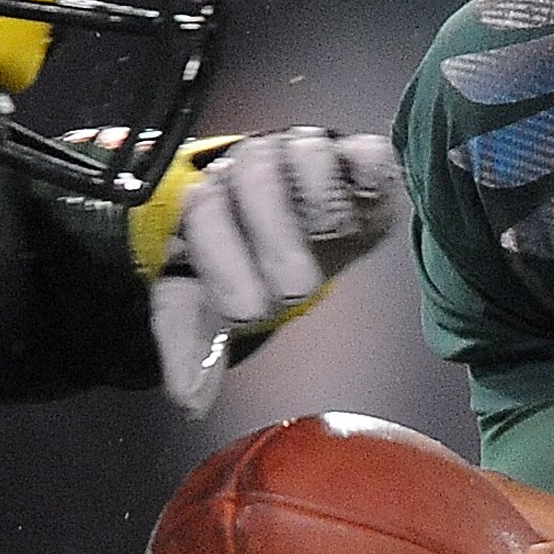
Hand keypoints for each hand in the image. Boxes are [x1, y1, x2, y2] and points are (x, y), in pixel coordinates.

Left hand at [150, 127, 406, 414]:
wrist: (309, 233)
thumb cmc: (256, 270)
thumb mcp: (221, 309)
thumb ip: (198, 348)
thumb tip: (189, 403)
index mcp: (212, 205)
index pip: (205, 216)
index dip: (224, 262)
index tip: (250, 312)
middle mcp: (252, 169)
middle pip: (253, 177)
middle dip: (274, 237)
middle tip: (295, 289)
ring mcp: (303, 155)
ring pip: (304, 152)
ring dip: (318, 201)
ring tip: (330, 236)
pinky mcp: (356, 156)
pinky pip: (360, 149)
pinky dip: (364, 169)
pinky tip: (364, 196)